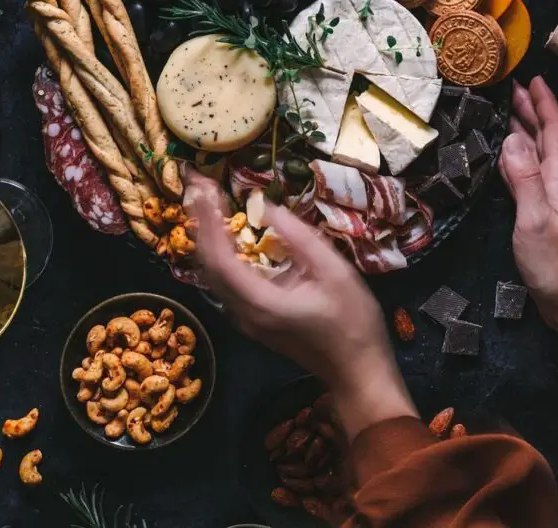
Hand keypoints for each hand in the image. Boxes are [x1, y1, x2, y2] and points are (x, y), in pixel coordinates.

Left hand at [194, 186, 416, 437]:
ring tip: (206, 203)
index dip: (208, 223)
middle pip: (208, 266)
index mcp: (261, 302)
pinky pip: (224, 283)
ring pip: (212, 276)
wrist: (358, 371)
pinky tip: (225, 234)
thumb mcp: (334, 272)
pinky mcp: (253, 320)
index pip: (220, 259)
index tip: (204, 189)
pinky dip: (219, 254)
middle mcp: (244, 313)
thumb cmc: (352, 321)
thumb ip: (299, 238)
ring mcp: (246, 320)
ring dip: (206, 238)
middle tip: (198, 187)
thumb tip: (265, 207)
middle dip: (200, 224)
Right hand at [498, 77, 557, 376]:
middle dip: (530, 108)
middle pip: (545, 136)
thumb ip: (524, 179)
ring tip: (504, 110)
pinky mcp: (540, 211)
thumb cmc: (556, 265)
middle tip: (508, 86)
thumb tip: (511, 138)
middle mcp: (557, 181)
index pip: (554, 130)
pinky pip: (527, 170)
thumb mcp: (535, 220)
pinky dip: (516, 153)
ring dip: (523, 128)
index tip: (532, 78)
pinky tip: (504, 152)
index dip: (544, 102)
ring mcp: (550, 196)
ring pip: (535, 151)